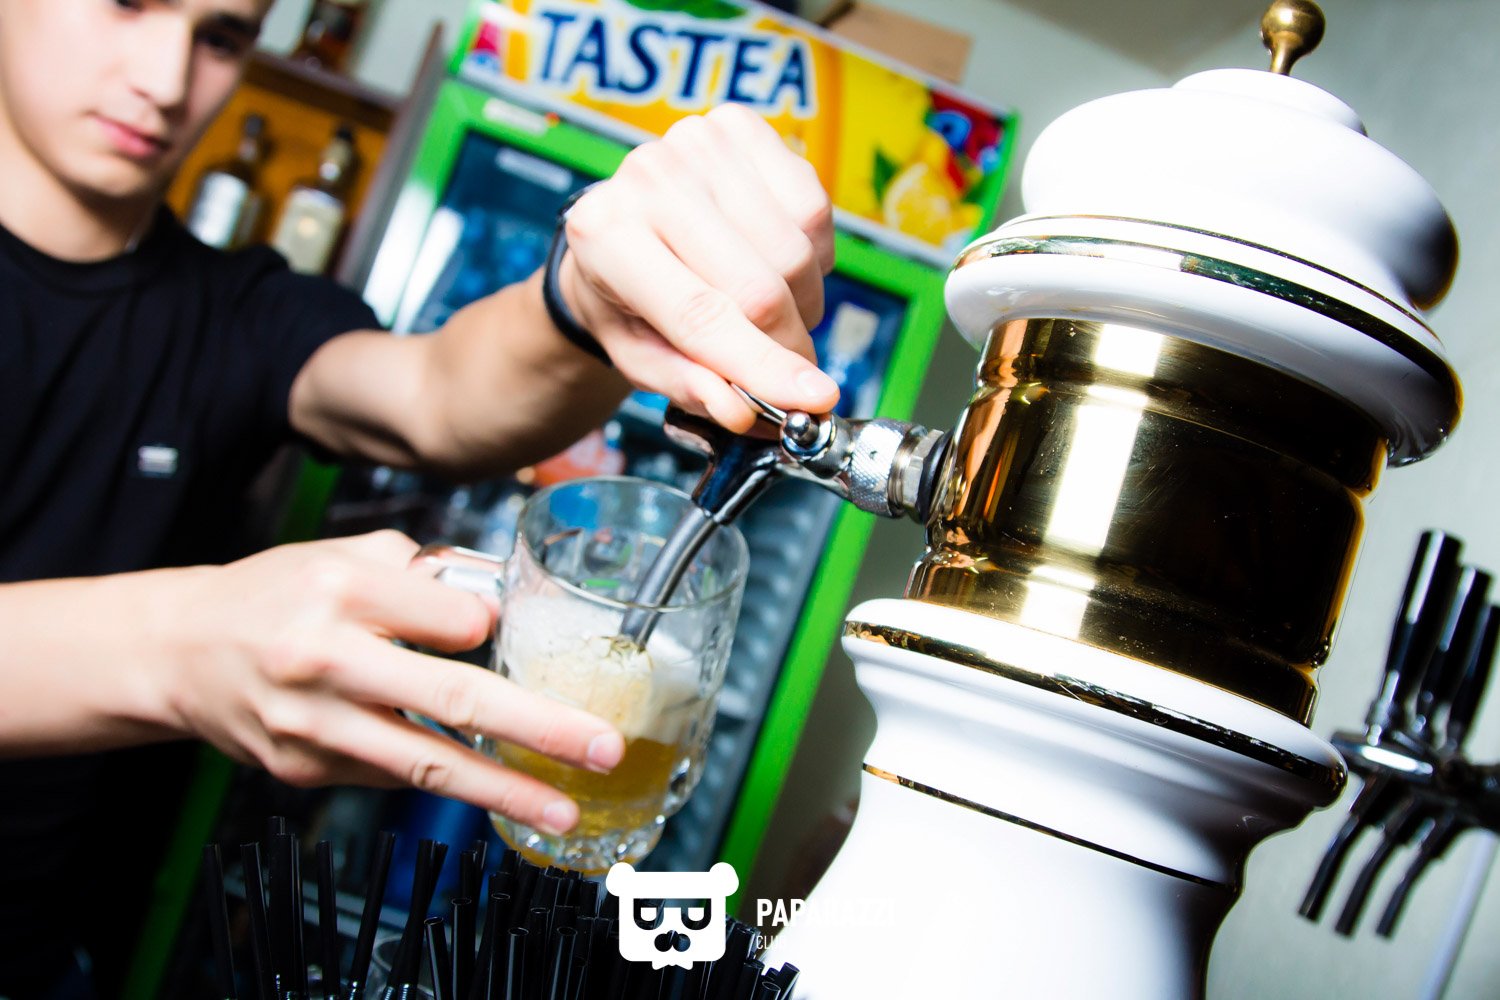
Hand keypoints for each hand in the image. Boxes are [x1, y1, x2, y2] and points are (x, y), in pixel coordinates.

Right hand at [160, 530, 624, 834]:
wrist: (181, 650)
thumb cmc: (275, 594)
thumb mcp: (344, 556)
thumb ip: (421, 576)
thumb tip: (497, 602)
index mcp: (341, 591)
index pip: (452, 619)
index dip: (489, 628)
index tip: (505, 630)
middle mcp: (325, 659)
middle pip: (450, 699)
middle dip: (539, 729)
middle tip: (602, 748)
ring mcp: (313, 723)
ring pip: (424, 763)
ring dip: (502, 791)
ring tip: (562, 808)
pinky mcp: (305, 768)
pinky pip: (389, 775)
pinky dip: (442, 782)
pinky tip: (486, 787)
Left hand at [559, 103, 840, 431]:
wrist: (621, 223)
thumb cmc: (626, 296)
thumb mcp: (637, 355)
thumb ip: (685, 385)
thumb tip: (741, 410)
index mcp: (604, 237)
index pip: (700, 314)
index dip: (762, 364)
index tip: (813, 400)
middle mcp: (647, 177)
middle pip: (757, 287)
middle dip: (788, 347)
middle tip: (788, 373)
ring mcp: (695, 142)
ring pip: (793, 251)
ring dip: (801, 301)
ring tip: (767, 308)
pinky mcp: (738, 125)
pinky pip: (813, 207)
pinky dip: (811, 251)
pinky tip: (775, 258)